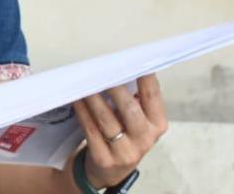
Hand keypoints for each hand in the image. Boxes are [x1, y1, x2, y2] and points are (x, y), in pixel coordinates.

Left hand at [72, 74, 167, 188]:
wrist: (109, 171)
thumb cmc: (124, 136)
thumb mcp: (137, 121)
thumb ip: (133, 100)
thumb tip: (117, 70)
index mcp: (157, 125)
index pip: (153, 97)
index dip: (144, 78)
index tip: (132, 61)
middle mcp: (145, 139)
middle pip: (129, 109)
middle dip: (114, 89)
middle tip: (102, 72)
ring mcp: (125, 152)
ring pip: (107, 120)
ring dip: (93, 99)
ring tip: (84, 84)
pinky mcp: (104, 159)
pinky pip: (91, 131)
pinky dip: (83, 113)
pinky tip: (76, 100)